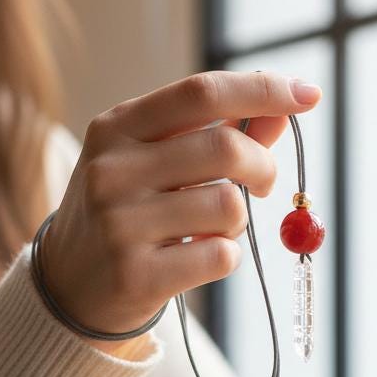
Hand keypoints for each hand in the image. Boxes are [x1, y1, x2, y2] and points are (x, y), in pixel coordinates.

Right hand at [38, 71, 321, 334]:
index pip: (201, 92)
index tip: (307, 95)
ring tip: (214, 228)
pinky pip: (220, 256)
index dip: (262, 90)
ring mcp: (119, 224)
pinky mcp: (135, 274)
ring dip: (239, 219)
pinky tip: (198, 258)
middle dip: (263, 166)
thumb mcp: (155, 161)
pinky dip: (226, 257)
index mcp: (116, 128)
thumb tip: (283, 113)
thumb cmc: (126, 211)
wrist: (69, 286)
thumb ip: (215, 133)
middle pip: (225, 148)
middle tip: (265, 183)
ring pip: (228, 206)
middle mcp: (111, 170)